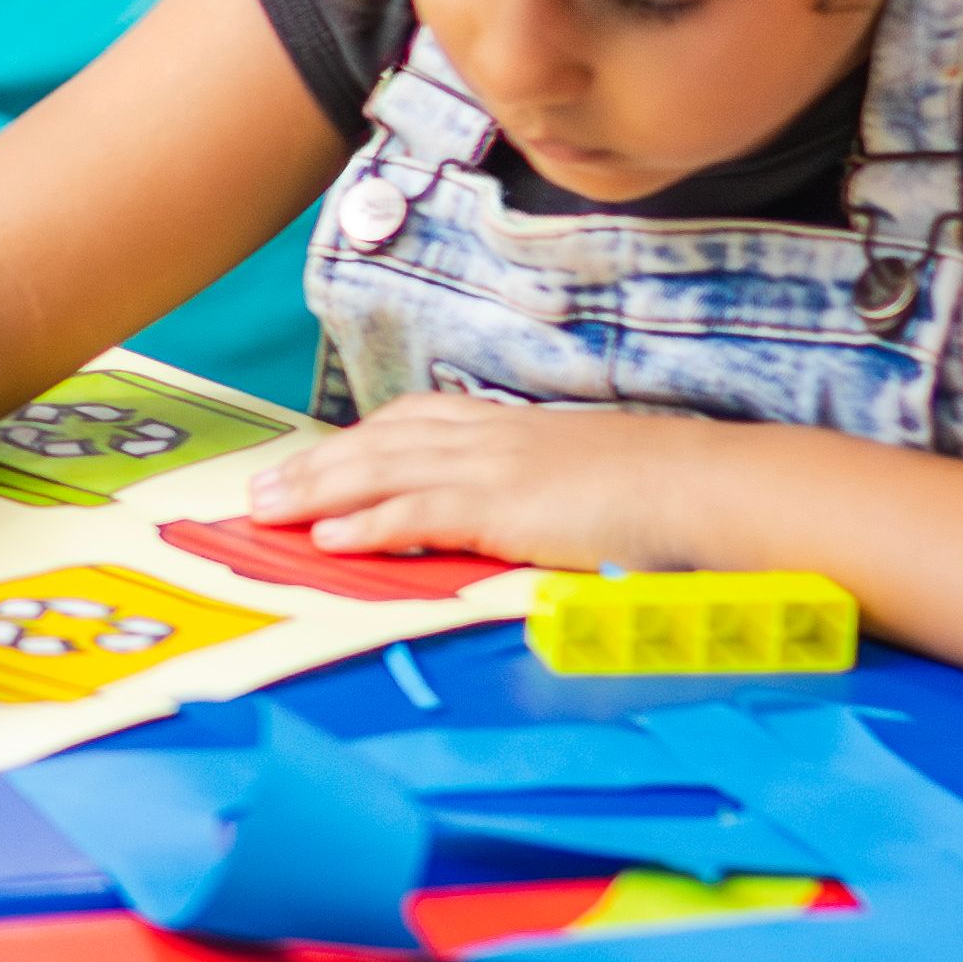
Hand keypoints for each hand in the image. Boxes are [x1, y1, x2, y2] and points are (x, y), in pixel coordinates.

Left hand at [244, 391, 706, 568]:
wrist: (703, 485)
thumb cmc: (660, 489)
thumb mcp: (585, 475)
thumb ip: (539, 487)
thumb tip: (519, 513)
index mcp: (511, 427)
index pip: (416, 422)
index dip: (357, 441)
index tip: (314, 459)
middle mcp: (491, 437)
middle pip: (380, 444)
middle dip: (315, 468)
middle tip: (258, 492)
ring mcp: (494, 468)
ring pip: (383, 473)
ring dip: (317, 494)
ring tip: (266, 514)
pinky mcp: (503, 506)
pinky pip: (418, 513)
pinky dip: (366, 525)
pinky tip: (328, 539)